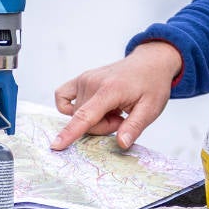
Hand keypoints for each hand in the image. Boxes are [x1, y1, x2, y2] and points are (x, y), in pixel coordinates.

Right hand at [51, 42, 181, 150]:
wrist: (149, 63)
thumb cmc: (151, 85)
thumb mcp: (151, 109)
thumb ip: (134, 127)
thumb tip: (121, 144)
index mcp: (110, 90)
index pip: (85, 115)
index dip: (70, 132)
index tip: (56, 145)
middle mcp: (91, 82)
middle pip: (83, 119)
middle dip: (102, 126)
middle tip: (121, 118)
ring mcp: (83, 79)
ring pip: (76, 112)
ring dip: (93, 118)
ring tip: (113, 110)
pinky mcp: (80, 79)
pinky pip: (63, 97)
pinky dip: (72, 108)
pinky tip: (92, 107)